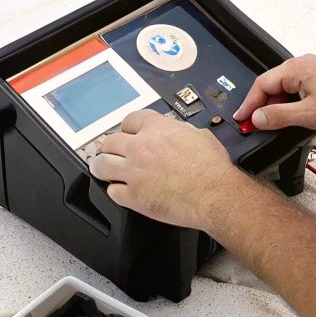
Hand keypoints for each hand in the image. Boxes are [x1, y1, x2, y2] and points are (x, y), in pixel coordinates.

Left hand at [89, 109, 248, 230]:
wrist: (215, 194)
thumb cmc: (212, 168)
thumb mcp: (200, 135)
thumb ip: (180, 131)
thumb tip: (177, 133)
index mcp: (157, 128)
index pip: (130, 120)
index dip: (127, 128)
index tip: (126, 134)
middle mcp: (141, 147)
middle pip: (109, 141)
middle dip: (109, 147)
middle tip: (109, 152)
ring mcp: (134, 172)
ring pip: (102, 165)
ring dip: (101, 167)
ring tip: (102, 170)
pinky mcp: (133, 196)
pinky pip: (112, 192)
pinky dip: (115, 192)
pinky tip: (120, 192)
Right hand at [233, 54, 315, 132]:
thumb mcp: (309, 115)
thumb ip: (279, 116)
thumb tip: (258, 118)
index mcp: (296, 68)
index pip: (262, 85)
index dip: (249, 104)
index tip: (241, 119)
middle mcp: (302, 66)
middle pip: (270, 85)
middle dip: (261, 107)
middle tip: (254, 126)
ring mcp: (311, 72)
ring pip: (282, 89)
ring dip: (275, 107)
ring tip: (272, 125)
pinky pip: (294, 91)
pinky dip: (287, 104)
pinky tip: (289, 118)